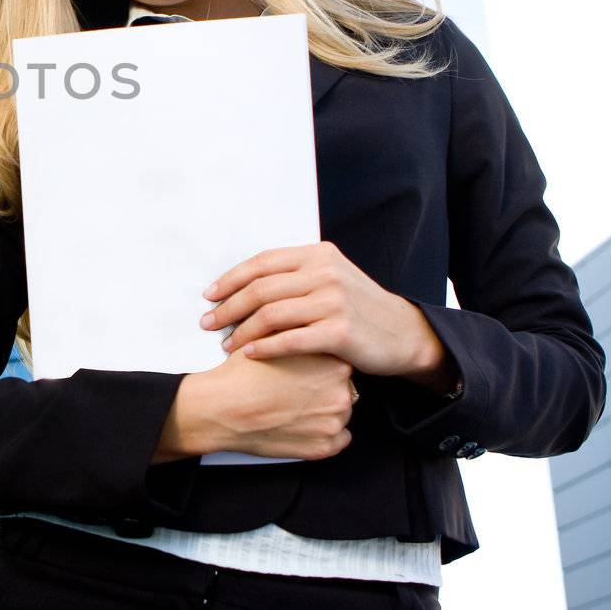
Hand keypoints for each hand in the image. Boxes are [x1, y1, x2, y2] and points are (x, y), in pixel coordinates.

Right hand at [157, 350, 354, 461]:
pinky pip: (337, 440)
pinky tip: (302, 425)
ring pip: (339, 413)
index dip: (320, 363)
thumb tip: (308, 329)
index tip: (306, 368)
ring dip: (323, 410)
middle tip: (296, 387)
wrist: (222, 407)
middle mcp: (341, 392)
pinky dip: (322, 434)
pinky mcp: (323, 446)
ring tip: (293, 406)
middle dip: (323, 387)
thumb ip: (298, 334)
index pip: (339, 360)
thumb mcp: (273, 340)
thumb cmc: (242, 375)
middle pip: (342, 387)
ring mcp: (334, 422)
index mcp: (333, 363)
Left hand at [200, 241, 449, 379]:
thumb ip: (296, 274)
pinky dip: (264, 348)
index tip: (210, 295)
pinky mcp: (340, 332)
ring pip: (271, 315)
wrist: (404, 334)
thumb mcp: (331, 277)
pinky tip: (248, 355)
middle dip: (228, 307)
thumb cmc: (359, 308)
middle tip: (207, 322)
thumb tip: (244, 281)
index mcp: (318, 255)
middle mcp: (325, 273)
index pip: (262, 263)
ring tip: (225, 343)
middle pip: (260, 289)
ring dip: (241, 331)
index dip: (231, 279)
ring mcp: (333, 302)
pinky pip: (289, 340)